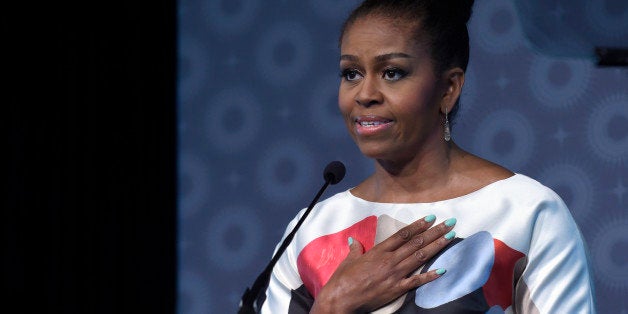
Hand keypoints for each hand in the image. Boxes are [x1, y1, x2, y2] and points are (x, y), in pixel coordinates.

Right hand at [310, 215, 455, 312]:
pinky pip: (417, 281)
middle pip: (416, 243)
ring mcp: (395, 274)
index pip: (403, 234)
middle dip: (435, 232)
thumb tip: (354, 241)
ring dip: (436, 246)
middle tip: (449, 223)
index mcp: (379, 250)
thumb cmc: (343, 279)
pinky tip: (442, 270)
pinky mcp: (397, 289)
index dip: (418, 225)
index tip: (431, 218)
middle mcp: (390, 260)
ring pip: (420, 257)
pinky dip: (430, 276)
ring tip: (450, 237)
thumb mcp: (349, 260)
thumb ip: (356, 249)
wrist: (342, 298)